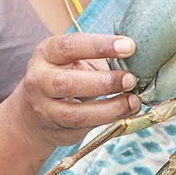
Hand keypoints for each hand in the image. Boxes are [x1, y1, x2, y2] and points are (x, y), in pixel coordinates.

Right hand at [13, 34, 140, 149]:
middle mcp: (39, 79)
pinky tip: (128, 111)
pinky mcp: (57, 128)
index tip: (130, 46)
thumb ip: (100, 58)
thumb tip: (139, 60)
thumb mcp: (76, 59)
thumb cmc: (68, 74)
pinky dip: (109, 118)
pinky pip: (84, 126)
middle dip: (104, 82)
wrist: (36, 112)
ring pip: (76, 113)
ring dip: (110, 108)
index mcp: (47, 53)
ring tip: (134, 100)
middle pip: (67, 83)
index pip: (70, 46)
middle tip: (131, 79)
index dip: (101, 46)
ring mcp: (44, 107)